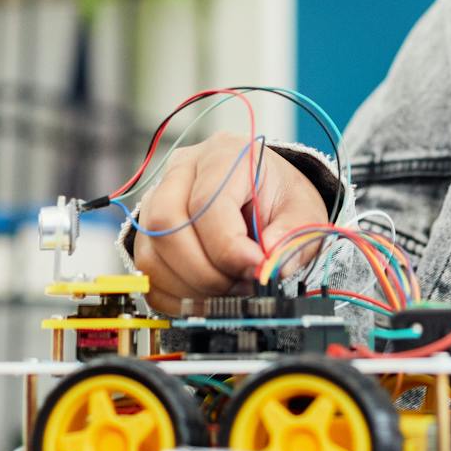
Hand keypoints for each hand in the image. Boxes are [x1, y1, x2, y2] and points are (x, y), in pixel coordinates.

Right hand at [129, 131, 328, 314]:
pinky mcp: (148, 229)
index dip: (228, 248)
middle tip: (239, 286)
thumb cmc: (279, 196)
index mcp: (224, 154)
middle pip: (167, 224)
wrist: (264, 191)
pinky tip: (206, 296)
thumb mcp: (304, 209)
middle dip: (205, 271)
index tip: (255, 270)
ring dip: (190, 286)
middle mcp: (182, 171)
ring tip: (228, 291)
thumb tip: (268, 264)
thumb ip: (294, 235)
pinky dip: (175, 295)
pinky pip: (147, 270)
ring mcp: (157, 198)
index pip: (206, 204)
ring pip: (152, 251)